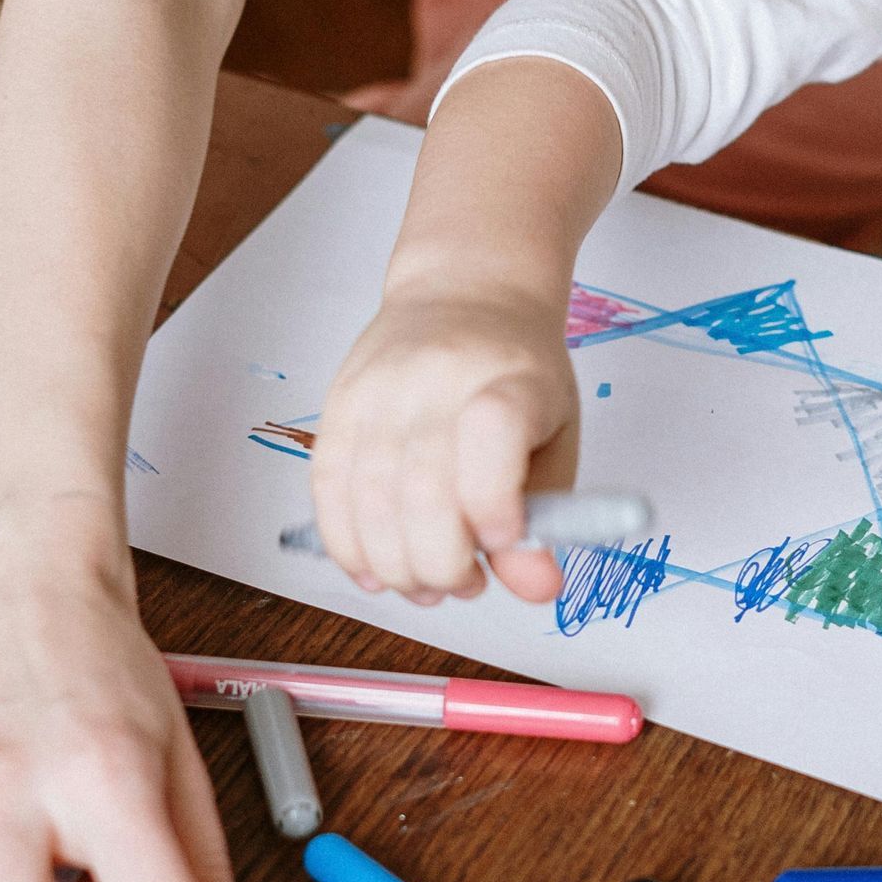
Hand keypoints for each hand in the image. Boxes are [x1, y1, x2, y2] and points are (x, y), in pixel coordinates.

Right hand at [310, 275, 580, 605]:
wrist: (464, 292)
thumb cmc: (516, 372)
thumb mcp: (555, 434)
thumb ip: (548, 515)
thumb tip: (536, 590)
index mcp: (510, 379)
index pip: (495, 433)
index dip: (496, 504)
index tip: (506, 540)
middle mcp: (437, 380)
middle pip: (424, 489)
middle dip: (443, 565)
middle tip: (465, 583)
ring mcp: (379, 391)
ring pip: (368, 502)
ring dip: (397, 567)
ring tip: (427, 583)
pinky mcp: (338, 406)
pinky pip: (327, 491)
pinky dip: (348, 546)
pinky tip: (375, 570)